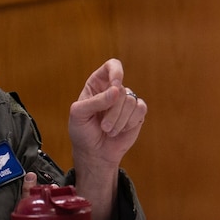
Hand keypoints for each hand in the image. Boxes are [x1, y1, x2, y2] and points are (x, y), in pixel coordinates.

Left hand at [67, 59, 146, 219]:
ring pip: (131, 100)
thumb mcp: (79, 115)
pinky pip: (141, 109)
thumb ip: (95, 101)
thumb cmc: (82, 132)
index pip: (111, 66)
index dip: (116, 72)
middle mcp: (113, 90)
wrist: (94, 153)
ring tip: (110, 131)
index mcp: (97, 84)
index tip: (115, 85)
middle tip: (103, 127)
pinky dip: (130, 122)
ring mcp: (126, 102)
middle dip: (113, 111)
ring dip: (120, 120)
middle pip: (121, 90)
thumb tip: (116, 91)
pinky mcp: (137, 114)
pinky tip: (121, 130)